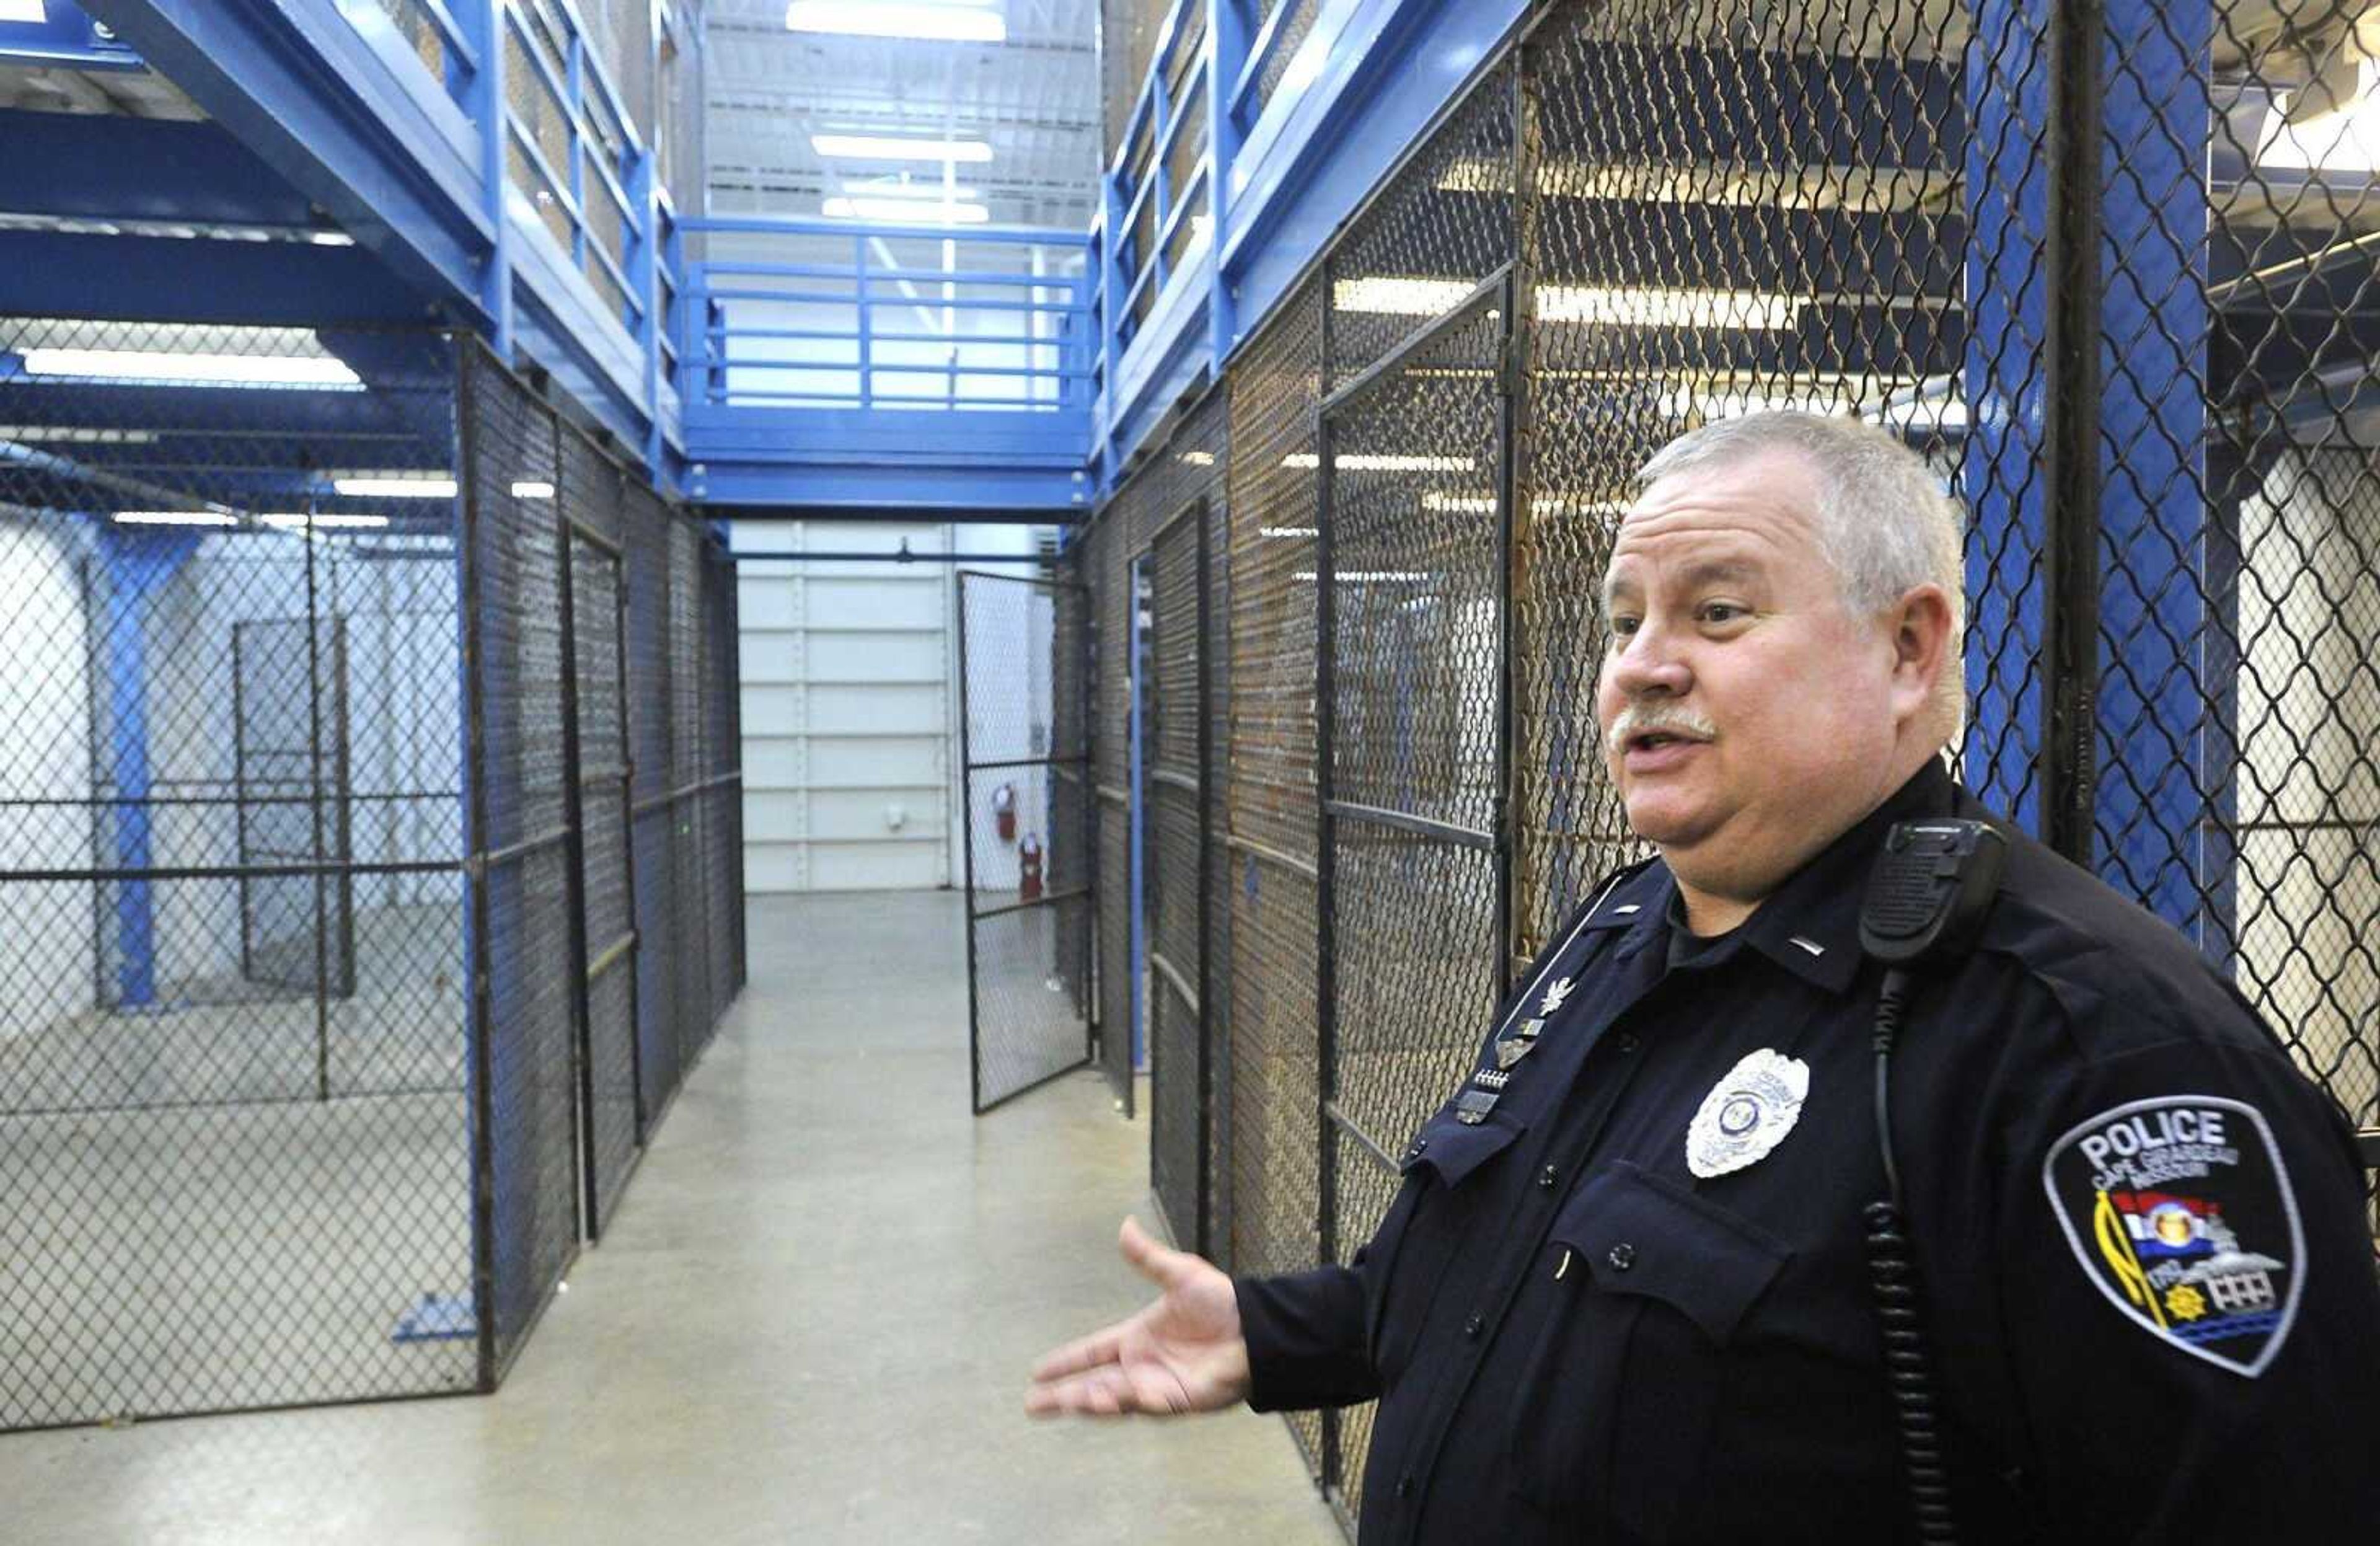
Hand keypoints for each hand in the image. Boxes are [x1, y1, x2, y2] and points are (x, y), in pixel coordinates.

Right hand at [1024, 1217, 1250, 1417]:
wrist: (1257, 1329)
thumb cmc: (1222, 1303)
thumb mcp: (1180, 1275)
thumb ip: (1147, 1257)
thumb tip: (1124, 1226)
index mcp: (1137, 1338)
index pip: (1092, 1351)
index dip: (1066, 1362)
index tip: (1037, 1371)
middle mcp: (1142, 1365)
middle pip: (1092, 1384)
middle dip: (1063, 1396)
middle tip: (1032, 1405)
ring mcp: (1157, 1385)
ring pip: (1113, 1399)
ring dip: (1089, 1401)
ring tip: (1064, 1402)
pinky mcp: (1176, 1400)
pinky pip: (1146, 1404)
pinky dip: (1127, 1402)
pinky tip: (1108, 1399)